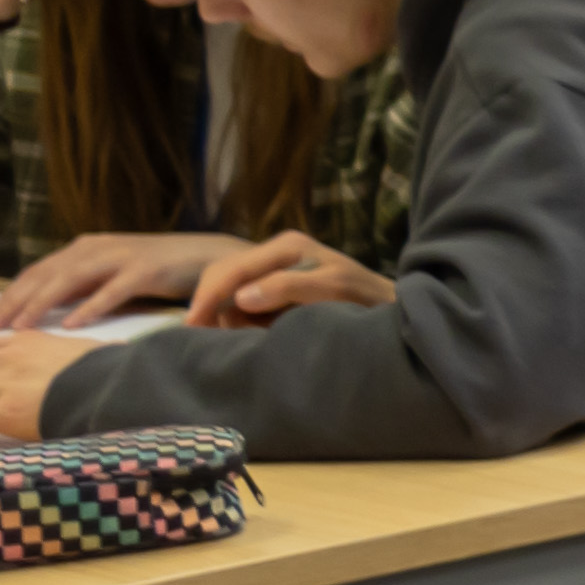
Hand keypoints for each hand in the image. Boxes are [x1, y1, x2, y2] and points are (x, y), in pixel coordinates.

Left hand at [0, 231, 242, 327]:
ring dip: (42, 304)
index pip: (37, 272)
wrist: (213, 255)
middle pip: (46, 274)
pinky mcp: (148, 270)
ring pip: (71, 279)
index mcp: (85, 249)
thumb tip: (46, 313)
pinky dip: (90, 306)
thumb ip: (83, 288)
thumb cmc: (162, 271)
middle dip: (15, 300)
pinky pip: (113, 290)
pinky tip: (73, 324)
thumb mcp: (113, 276)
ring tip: (21, 328)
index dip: (10, 295)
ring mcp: (122, 257)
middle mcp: (97, 248)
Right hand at [188, 230, 390, 324]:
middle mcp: (276, 252)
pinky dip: (241, 321)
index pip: (232, 268)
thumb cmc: (367, 298)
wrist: (391, 308)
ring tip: (240, 338)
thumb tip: (241, 296)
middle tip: (202, 337)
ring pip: (229, 292)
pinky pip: (243, 304)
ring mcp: (274, 270)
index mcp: (287, 246)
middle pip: (223, 275)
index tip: (193, 325)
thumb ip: (290, 287)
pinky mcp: (276, 289)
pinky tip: (253, 335)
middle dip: (210, 306)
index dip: (208, 297)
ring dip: (227, 317)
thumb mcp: (334, 289)